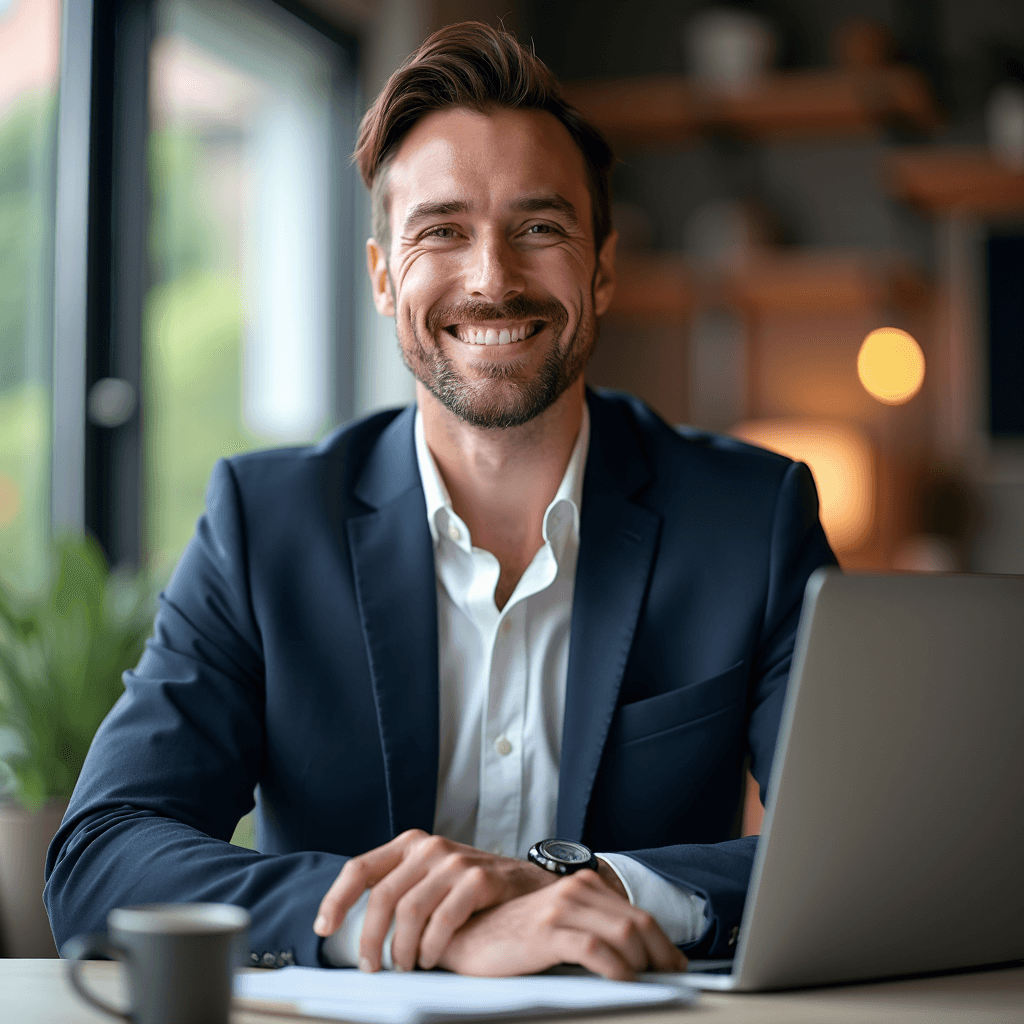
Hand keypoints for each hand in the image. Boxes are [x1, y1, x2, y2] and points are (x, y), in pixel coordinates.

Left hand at [313, 830, 555, 970]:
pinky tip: (430, 958)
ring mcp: (454, 860)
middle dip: (370, 938)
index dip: (336, 899)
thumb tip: (354, 924)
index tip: (323, 928)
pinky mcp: (478, 878)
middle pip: (382, 896)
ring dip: (401, 948)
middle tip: (371, 966)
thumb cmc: (473, 890)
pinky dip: (431, 946)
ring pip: (409, 911)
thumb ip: (400, 887)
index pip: (359, 868)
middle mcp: (429, 847)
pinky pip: (442, 920)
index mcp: (410, 845)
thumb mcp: (431, 877)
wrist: (527, 887)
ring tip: (404, 965)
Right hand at [439, 870, 687, 979]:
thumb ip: (590, 930)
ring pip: (623, 933)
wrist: (465, 936)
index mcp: (579, 886)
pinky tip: (624, 981)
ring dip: (644, 962)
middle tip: (672, 977)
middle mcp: (573, 891)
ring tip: (648, 982)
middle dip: (662, 953)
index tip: (675, 965)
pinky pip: (595, 950)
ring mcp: (561, 909)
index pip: (635, 913)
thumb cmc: (510, 938)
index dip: (662, 941)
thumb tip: (637, 956)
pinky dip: (618, 968)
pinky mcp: (546, 931)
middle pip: (637, 922)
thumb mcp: (557, 927)